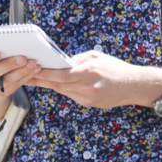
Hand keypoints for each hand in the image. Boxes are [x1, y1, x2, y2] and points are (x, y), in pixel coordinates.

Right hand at [0, 49, 41, 96]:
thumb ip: (0, 46)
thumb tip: (17, 42)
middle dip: (10, 65)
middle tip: (24, 58)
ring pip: (6, 81)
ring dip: (22, 72)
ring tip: (34, 63)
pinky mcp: (0, 93)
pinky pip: (15, 86)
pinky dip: (27, 77)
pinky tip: (36, 70)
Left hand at [26, 50, 161, 109]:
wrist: (133, 85)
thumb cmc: (116, 68)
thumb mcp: (97, 57)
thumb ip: (78, 60)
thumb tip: (60, 62)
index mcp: (91, 71)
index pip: (62, 75)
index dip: (46, 74)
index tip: (33, 70)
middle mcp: (89, 86)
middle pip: (59, 85)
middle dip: (43, 80)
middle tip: (28, 75)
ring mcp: (88, 97)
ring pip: (63, 91)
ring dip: (51, 85)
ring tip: (37, 79)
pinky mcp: (89, 104)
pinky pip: (71, 95)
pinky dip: (64, 89)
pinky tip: (58, 84)